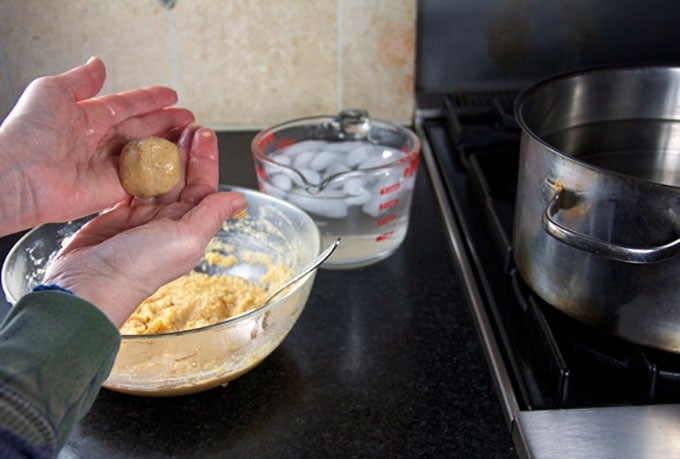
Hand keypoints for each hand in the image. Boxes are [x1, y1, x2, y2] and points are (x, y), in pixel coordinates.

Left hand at [0, 56, 194, 234]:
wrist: (20, 175)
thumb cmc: (29, 133)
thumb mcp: (52, 91)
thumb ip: (81, 79)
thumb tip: (97, 64)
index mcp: (87, 117)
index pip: (127, 105)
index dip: (150, 99)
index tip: (170, 96)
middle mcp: (100, 141)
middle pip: (142, 128)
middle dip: (167, 122)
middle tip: (189, 119)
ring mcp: (109, 165)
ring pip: (147, 153)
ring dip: (169, 145)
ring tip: (191, 137)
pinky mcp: (115, 189)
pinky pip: (144, 178)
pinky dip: (162, 171)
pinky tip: (179, 163)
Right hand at [42, 126, 245, 326]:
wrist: (90, 285)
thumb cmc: (139, 267)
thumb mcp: (186, 240)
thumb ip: (211, 215)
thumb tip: (239, 200)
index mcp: (190, 228)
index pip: (204, 186)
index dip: (205, 159)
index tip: (204, 134)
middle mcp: (169, 223)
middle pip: (182, 179)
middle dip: (186, 151)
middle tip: (186, 123)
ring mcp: (143, 220)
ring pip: (158, 180)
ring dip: (163, 156)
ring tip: (165, 130)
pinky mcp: (118, 217)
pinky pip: (131, 186)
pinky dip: (136, 169)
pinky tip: (138, 151)